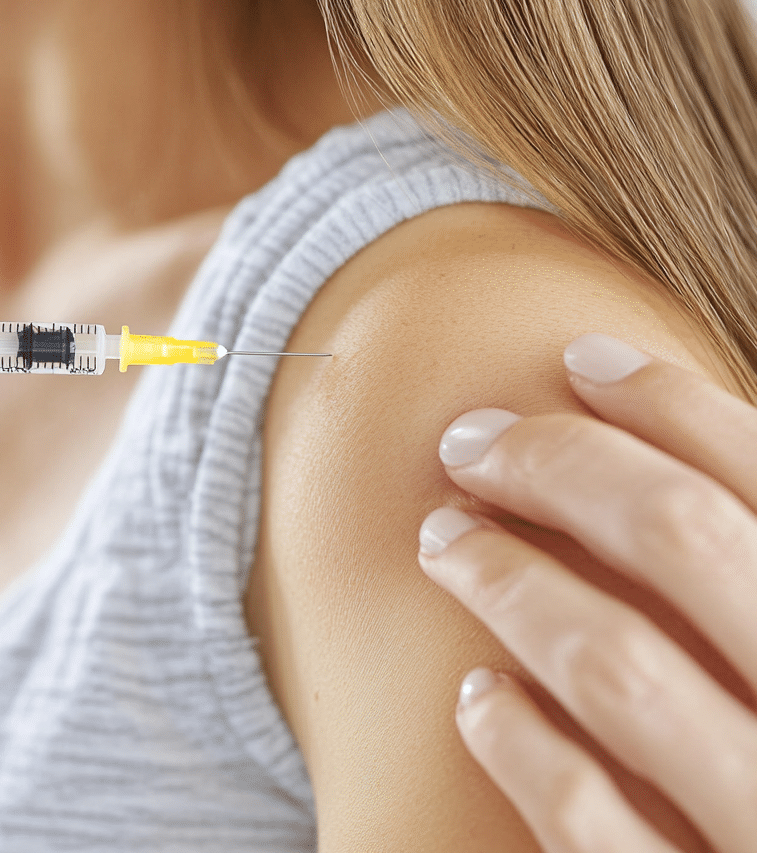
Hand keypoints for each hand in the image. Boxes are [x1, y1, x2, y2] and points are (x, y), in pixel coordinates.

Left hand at [417, 333, 756, 852]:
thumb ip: (755, 567)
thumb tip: (686, 457)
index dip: (672, 404)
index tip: (580, 361)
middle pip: (684, 539)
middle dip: (560, 468)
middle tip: (469, 442)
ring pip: (618, 668)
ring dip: (511, 584)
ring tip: (443, 541)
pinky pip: (590, 820)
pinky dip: (522, 745)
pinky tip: (475, 697)